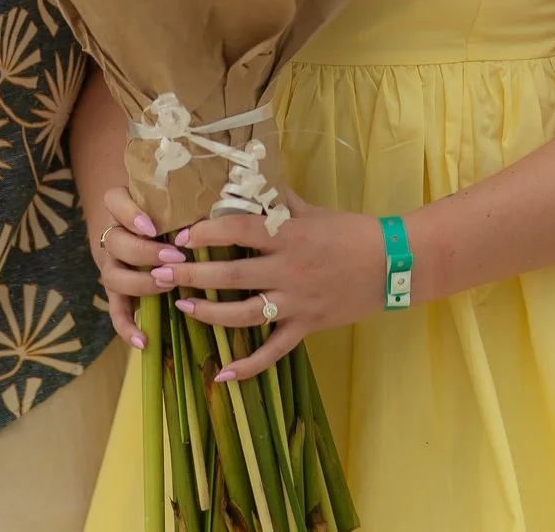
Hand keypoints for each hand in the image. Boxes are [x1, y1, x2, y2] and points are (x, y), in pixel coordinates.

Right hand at [94, 185, 189, 348]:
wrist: (137, 222)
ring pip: (112, 276)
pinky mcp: (117, 291)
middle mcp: (112, 234)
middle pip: (115, 242)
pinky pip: (116, 311)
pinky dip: (127, 327)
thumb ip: (183, 199)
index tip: (153, 228)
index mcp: (121, 205)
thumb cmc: (165, 208)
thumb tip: (220, 205)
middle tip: (175, 258)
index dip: (130, 215)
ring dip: (140, 283)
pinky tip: (144, 340)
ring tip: (168, 286)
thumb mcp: (170, 199)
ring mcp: (112, 264)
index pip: (115, 201)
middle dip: (145, 252)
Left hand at [166, 191, 388, 381]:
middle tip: (160, 273)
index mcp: (289, 235)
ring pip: (244, 313)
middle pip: (231, 273)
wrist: (393, 263)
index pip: (239, 230)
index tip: (182, 237)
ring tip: (181, 307)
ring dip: (208, 312)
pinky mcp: (306, 326)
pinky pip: (273, 351)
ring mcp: (297, 302)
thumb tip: (251, 180)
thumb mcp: (314, 210)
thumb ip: (280, 201)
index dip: (207, 233)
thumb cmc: (352, 231)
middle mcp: (288, 269)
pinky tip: (222, 374)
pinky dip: (248, 366)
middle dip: (192, 275)